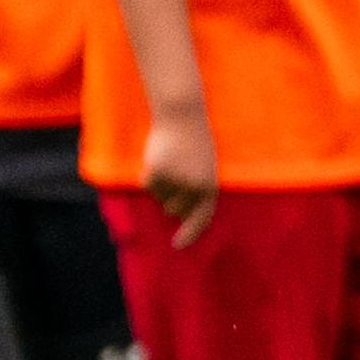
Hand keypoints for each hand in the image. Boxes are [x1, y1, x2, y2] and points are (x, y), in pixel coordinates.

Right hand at [142, 104, 219, 247]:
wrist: (182, 115)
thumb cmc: (195, 139)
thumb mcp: (204, 166)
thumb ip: (196, 190)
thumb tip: (177, 215)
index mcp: (210, 185)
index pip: (201, 217)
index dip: (190, 233)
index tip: (178, 245)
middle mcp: (193, 187)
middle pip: (175, 209)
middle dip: (172, 201)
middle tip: (173, 178)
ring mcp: (175, 180)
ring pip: (160, 197)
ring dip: (162, 186)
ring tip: (170, 162)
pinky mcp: (157, 173)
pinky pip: (149, 185)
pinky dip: (150, 175)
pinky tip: (159, 158)